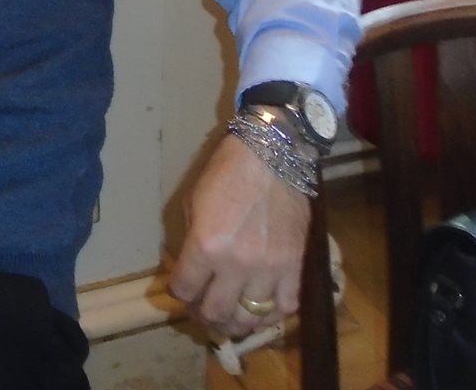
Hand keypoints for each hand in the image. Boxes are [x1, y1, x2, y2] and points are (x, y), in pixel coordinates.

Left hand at [168, 133, 311, 339]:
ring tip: (232, 315)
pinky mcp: (296, 266)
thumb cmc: (226, 171)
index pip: (184, 290)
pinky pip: (285, 307)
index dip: (179, 293)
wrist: (272, 154)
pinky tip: (262, 308)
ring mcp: (269, 269)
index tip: (183, 289)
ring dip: (236, 322)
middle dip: (204, 315)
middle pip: (216, 313)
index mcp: (206, 245)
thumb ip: (191, 242)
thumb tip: (188, 270)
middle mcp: (236, 264)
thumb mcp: (193, 203)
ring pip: (250, 318)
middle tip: (204, 309)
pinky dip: (271, 315)